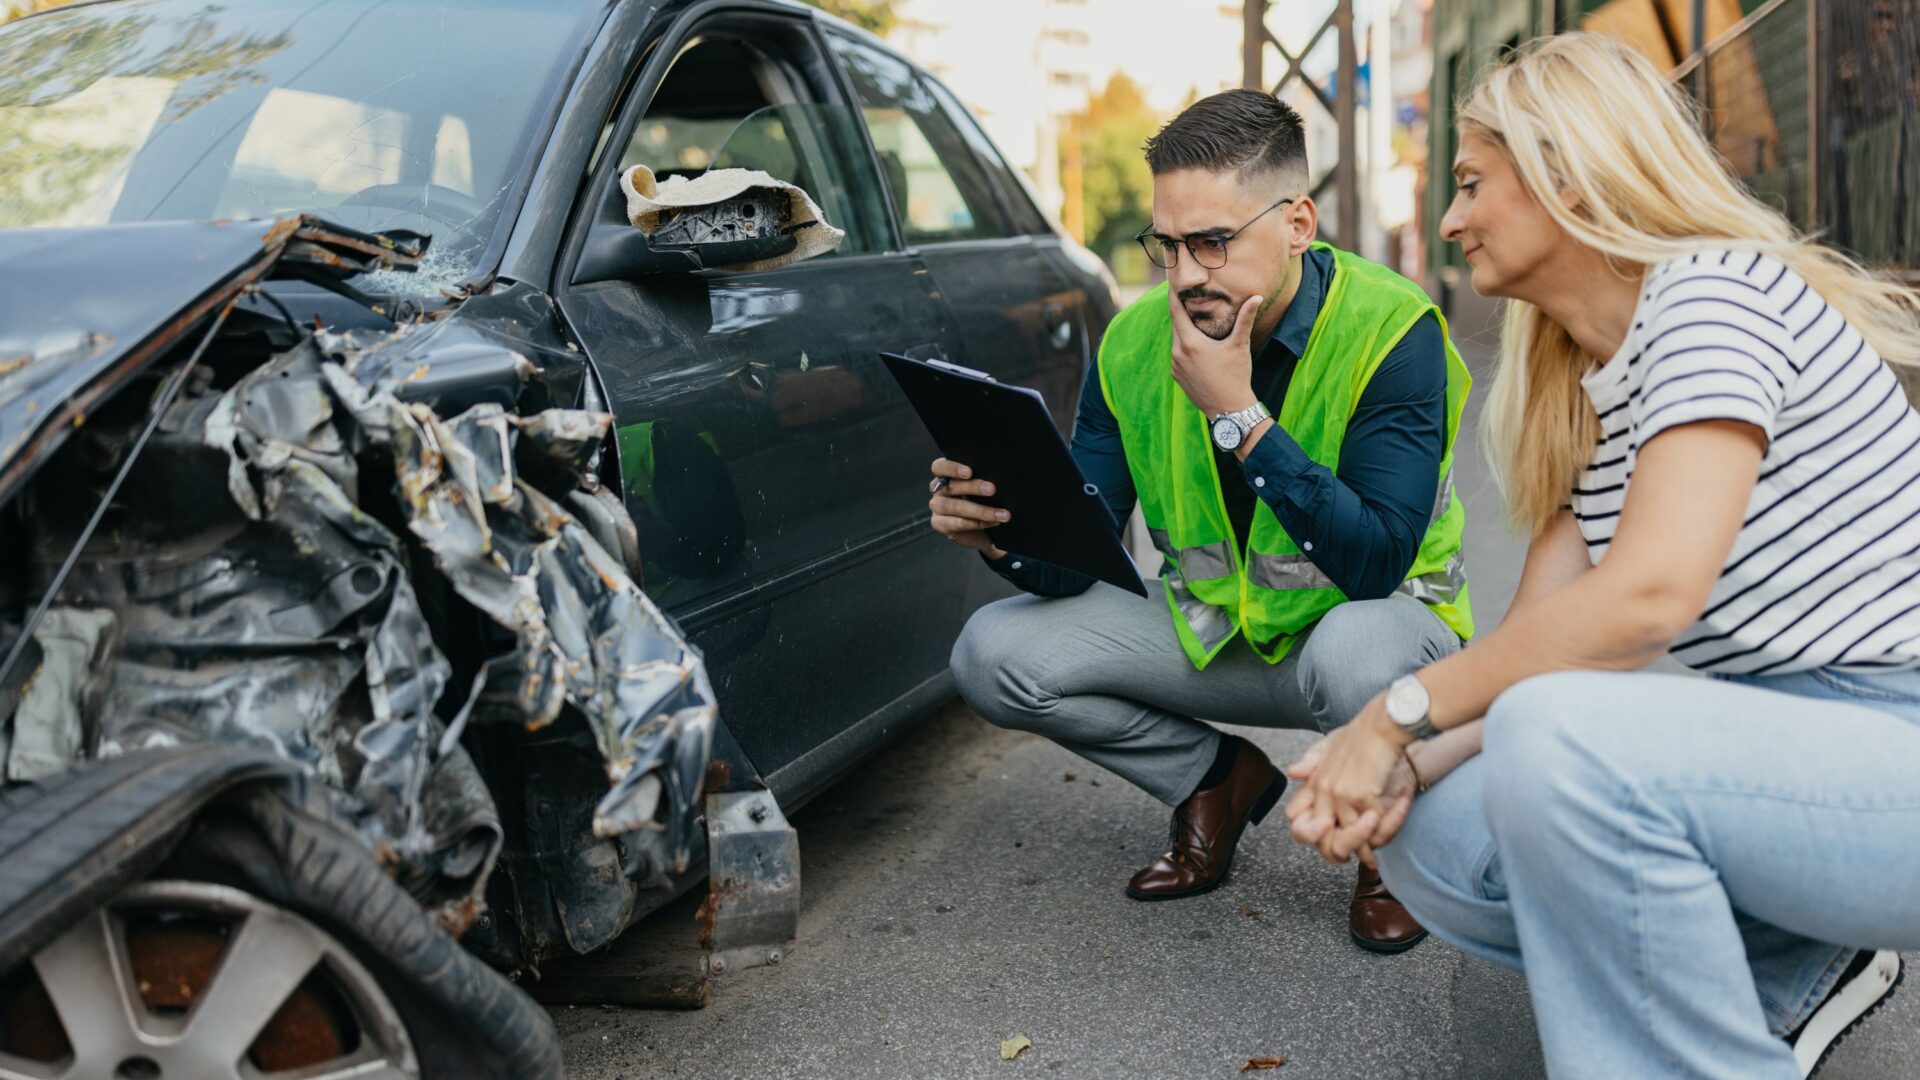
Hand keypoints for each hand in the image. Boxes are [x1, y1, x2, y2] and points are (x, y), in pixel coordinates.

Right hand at [928, 458, 1007, 558]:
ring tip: (1001, 513)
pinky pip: (957, 523)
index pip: (939, 467)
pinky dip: (977, 523)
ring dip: (981, 510)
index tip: (969, 472)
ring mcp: (936, 508)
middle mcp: (938, 490)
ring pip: (955, 507)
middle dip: (973, 487)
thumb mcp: (981, 487)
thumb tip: (997, 474)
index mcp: (945, 475)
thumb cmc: (982, 501)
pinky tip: (993, 522)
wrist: (981, 530)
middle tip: (992, 489)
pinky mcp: (940, 524)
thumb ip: (981, 478)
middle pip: (950, 487)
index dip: (952, 468)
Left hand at [1169, 290, 1261, 418]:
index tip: (1171, 282)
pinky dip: (1184, 346)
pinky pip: (1177, 355)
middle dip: (1180, 311)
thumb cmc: (1236, 376)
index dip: (1173, 295)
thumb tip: (1256, 296)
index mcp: (1190, 343)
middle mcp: (1177, 353)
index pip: (1176, 311)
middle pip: (1175, 325)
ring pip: (1176, 341)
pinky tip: (1197, 345)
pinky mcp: (1177, 377)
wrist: (1230, 410)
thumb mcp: (1239, 345)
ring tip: (1193, 319)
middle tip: (1184, 296)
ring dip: (1183, 330)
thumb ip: (1245, 318)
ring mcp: (1175, 367)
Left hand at [1283, 696, 1407, 863]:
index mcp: (1314, 781)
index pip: (1294, 816)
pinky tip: (1388, 841)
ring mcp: (1339, 795)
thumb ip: (1313, 762)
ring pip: (1344, 838)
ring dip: (1362, 850)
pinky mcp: (1360, 796)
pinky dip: (1382, 831)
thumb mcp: (1331, 744)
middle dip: (1335, 851)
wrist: (1384, 724)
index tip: (1330, 838)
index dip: (1308, 832)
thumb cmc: (1362, 734)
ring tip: (1372, 859)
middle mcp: (1322, 790)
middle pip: (1313, 836)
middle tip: (1351, 859)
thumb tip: (1292, 772)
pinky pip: (1368, 828)